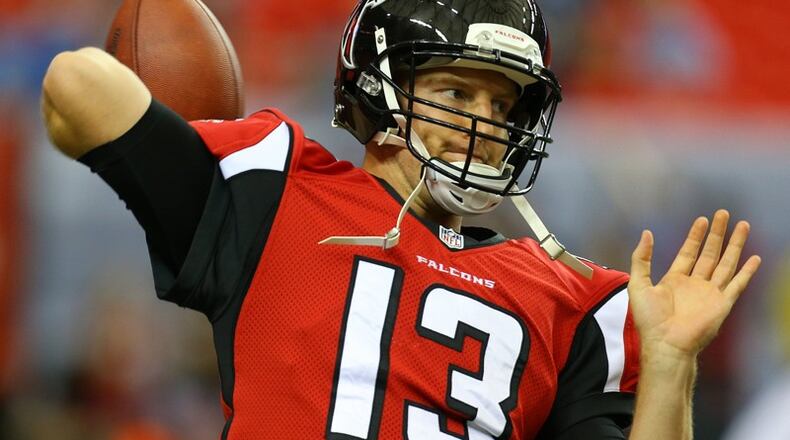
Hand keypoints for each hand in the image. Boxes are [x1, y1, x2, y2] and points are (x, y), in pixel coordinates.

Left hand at [628, 210, 760, 358]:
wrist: (666, 344)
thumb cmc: (649, 320)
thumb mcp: (639, 284)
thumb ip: (641, 258)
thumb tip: (647, 233)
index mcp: (675, 280)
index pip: (689, 252)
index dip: (695, 236)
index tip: (702, 219)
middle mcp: (695, 284)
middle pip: (710, 253)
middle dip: (717, 234)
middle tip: (724, 213)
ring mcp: (710, 293)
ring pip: (726, 263)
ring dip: (735, 245)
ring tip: (743, 225)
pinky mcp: (722, 304)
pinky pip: (737, 284)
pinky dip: (747, 271)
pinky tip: (754, 258)